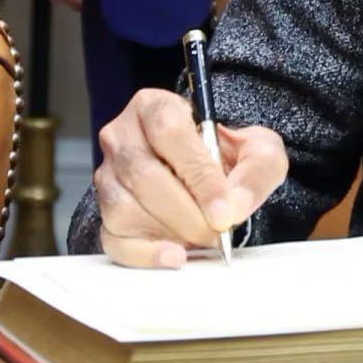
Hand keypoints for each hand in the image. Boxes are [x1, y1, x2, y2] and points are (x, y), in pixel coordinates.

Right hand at [94, 87, 289, 268]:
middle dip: (187, 213)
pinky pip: (114, 239)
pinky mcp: (104, 213)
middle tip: (217, 232)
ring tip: (201, 238)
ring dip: (169, 232)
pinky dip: (145, 255)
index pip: (168, 133)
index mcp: (155, 107)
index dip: (198, 176)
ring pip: (124, 208)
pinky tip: (174, 256)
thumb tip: (233, 206)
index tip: (224, 209)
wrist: (212, 177)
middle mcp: (122, 136)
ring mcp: (108, 175)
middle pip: (143, 175)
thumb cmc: (228, 156)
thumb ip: (256, 170)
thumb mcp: (257, 150)